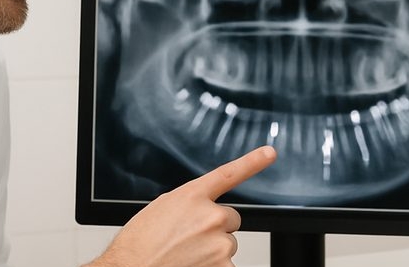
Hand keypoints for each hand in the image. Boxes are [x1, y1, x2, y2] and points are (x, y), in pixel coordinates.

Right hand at [85, 146, 276, 266]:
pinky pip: (227, 265)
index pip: (229, 173)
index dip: (253, 161)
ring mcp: (219, 242)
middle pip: (230, 219)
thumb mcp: (160, 210)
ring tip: (185, 255)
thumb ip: (188, 205)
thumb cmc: (139, 244)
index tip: (269, 153)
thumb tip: (200, 211)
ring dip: (212, 251)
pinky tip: (192, 266)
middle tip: (190, 239)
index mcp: (192, 196)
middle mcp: (210, 216)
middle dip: (216, 228)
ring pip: (228, 244)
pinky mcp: (223, 266)